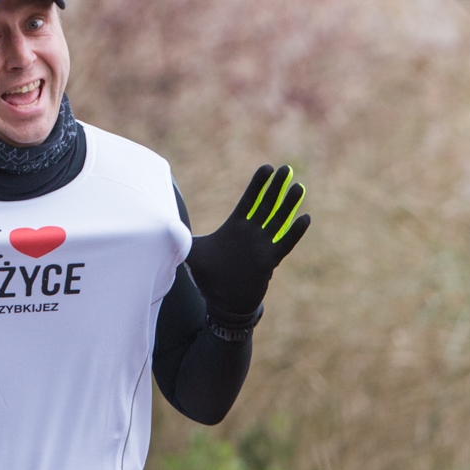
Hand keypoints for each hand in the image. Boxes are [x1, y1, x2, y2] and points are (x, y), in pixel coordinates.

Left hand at [185, 165, 310, 320]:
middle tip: (286, 169)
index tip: (267, 167)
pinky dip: (294, 232)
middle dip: (276, 187)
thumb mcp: (193, 254)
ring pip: (278, 220)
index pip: (249, 200)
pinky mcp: (269, 260)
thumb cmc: (209, 277)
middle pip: (266, 205)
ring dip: (288, 204)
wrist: (224, 302)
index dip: (258, 184)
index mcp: (235, 227)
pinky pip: (285, 244)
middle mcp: (251, 233)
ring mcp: (262, 245)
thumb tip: (164, 228)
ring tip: (298, 187)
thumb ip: (181, 239)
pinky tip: (305, 218)